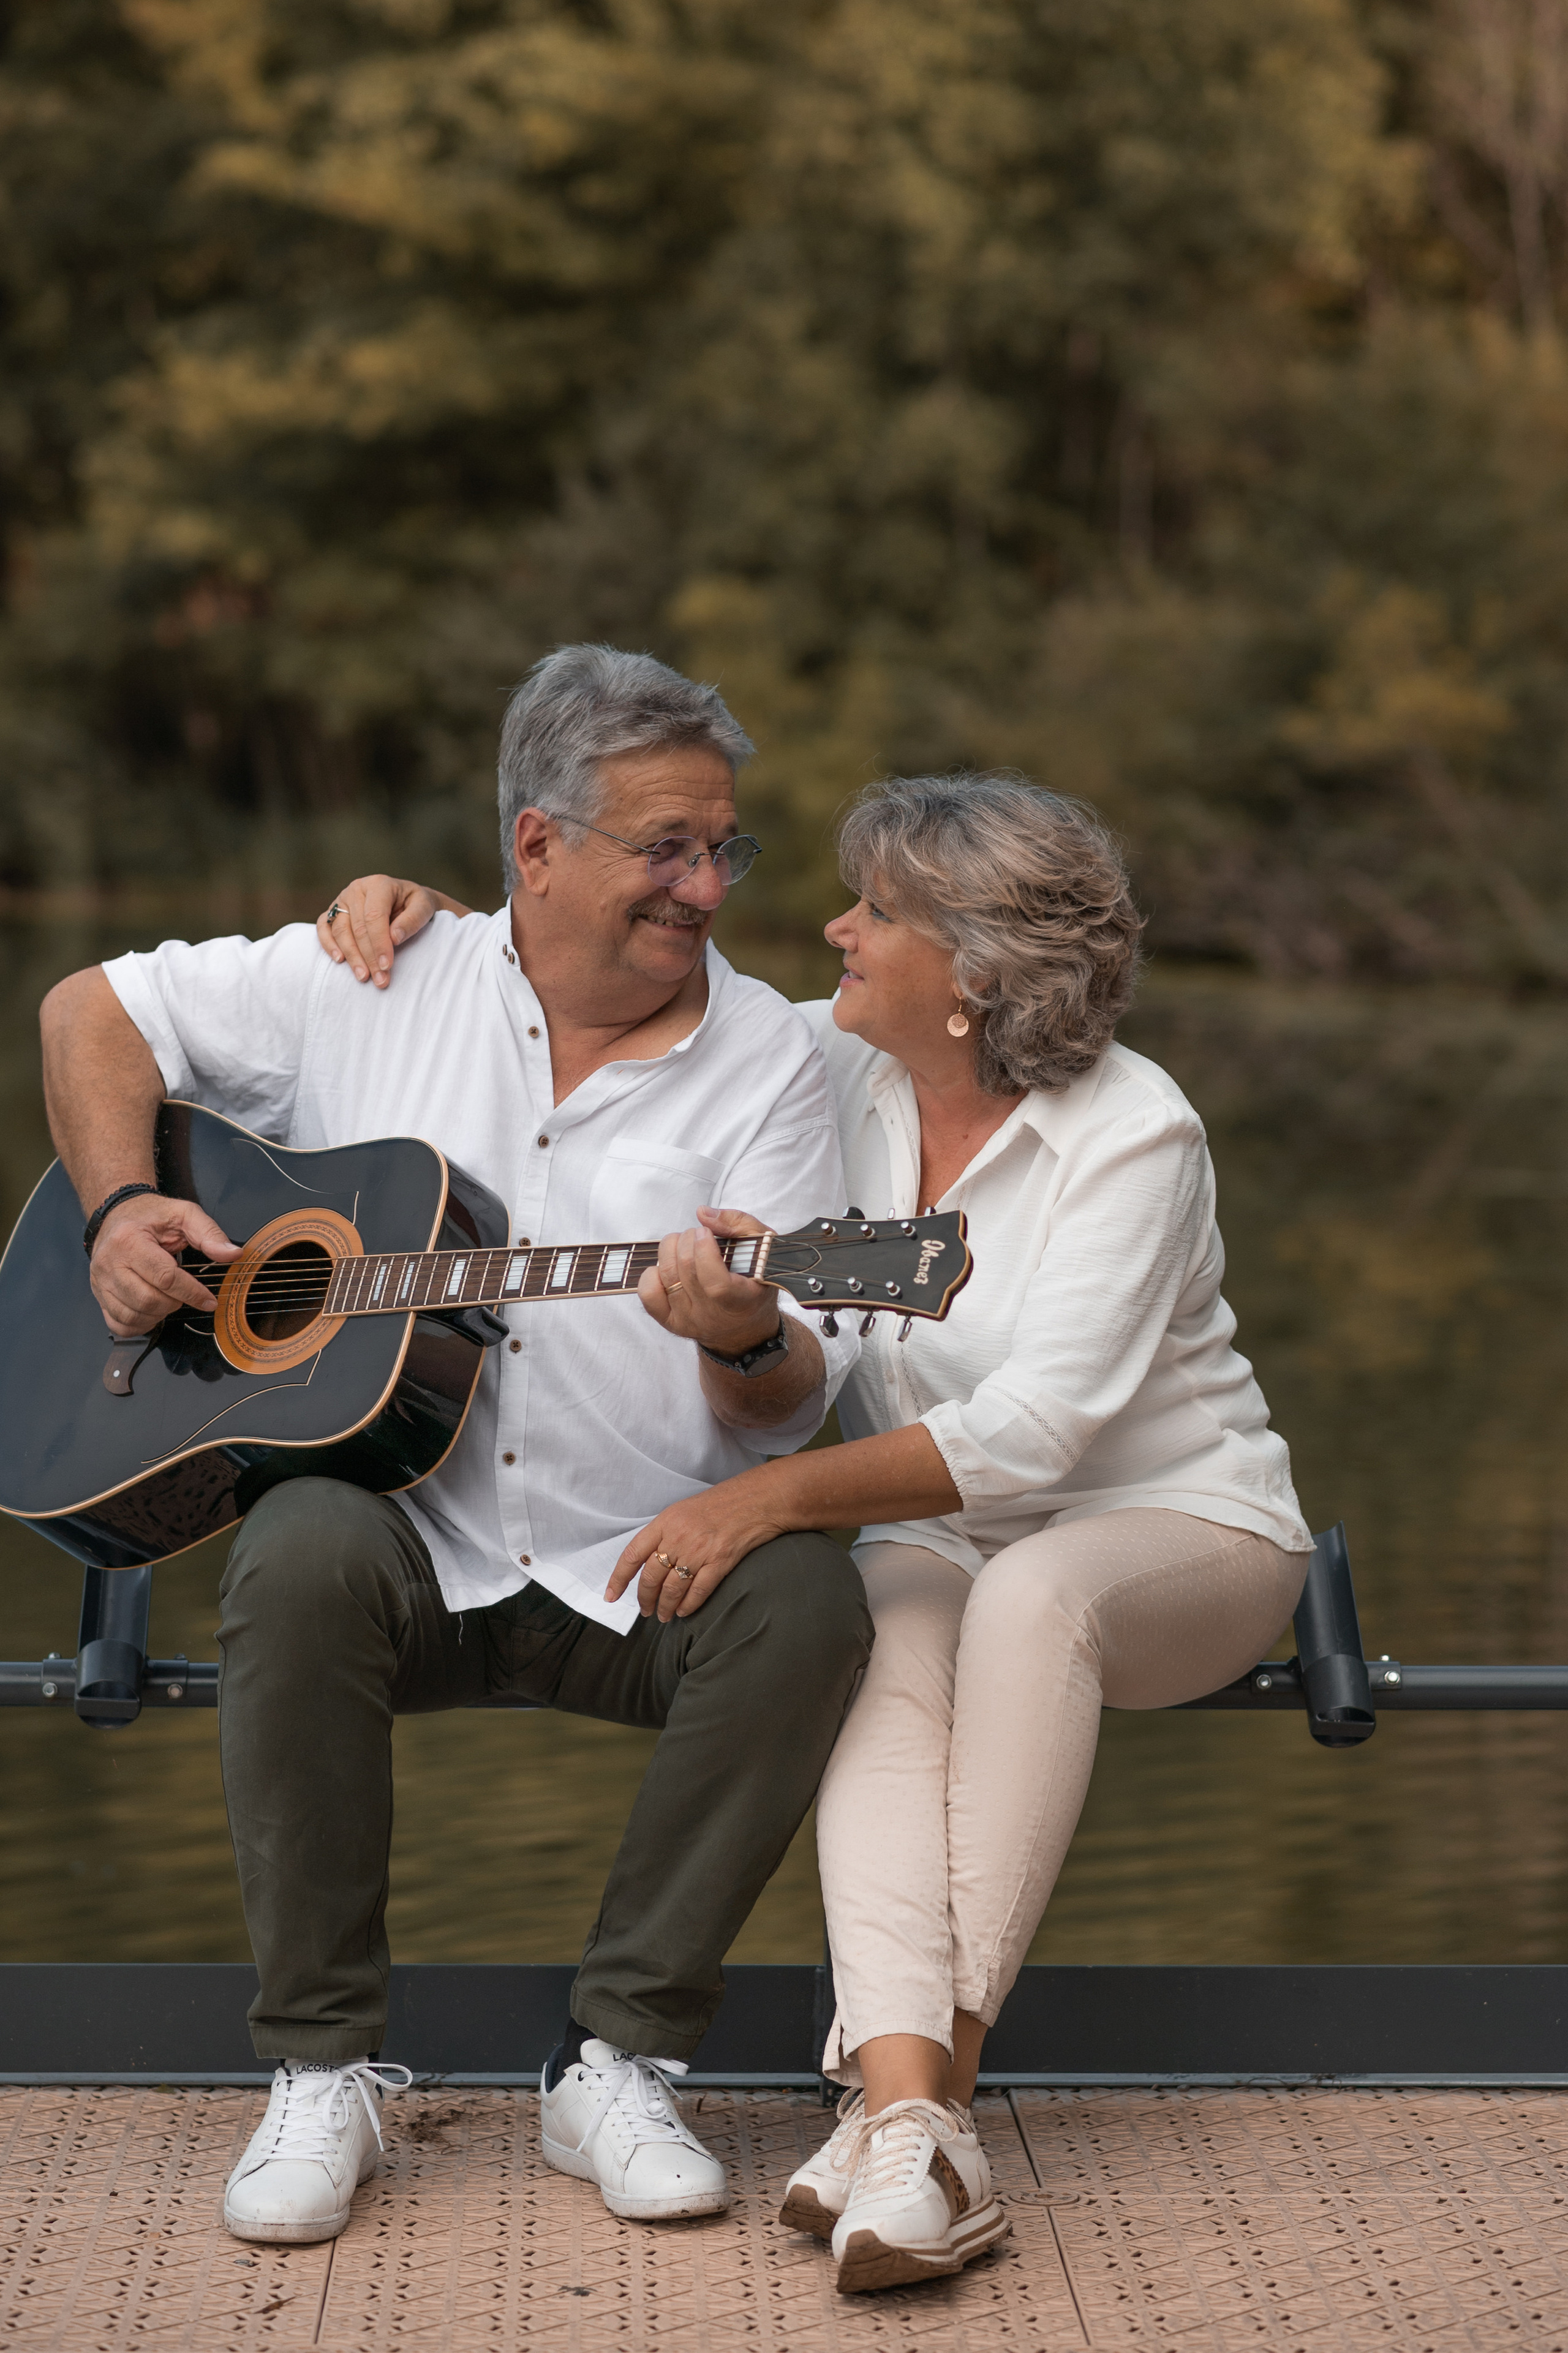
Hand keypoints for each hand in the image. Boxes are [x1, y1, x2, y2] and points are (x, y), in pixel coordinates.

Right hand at [90, 1193, 240, 1337]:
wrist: (117, 1214)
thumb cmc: (150, 1216)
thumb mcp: (183, 1214)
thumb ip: (209, 1233)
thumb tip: (232, 1253)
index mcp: (129, 1240)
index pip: (164, 1277)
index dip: (192, 1292)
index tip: (209, 1300)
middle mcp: (109, 1263)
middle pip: (148, 1300)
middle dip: (175, 1303)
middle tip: (185, 1293)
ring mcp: (100, 1282)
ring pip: (132, 1316)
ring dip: (158, 1315)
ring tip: (169, 1299)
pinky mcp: (98, 1295)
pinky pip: (119, 1324)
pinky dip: (140, 1325)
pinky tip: (152, 1311)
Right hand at [317, 876, 469, 986]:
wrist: (405, 900)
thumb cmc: (414, 905)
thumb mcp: (424, 907)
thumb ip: (413, 920)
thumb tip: (394, 937)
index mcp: (378, 884)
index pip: (374, 916)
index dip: (379, 943)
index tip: (387, 966)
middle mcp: (357, 889)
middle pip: (357, 927)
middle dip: (368, 956)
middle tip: (380, 980)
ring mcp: (342, 900)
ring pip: (340, 930)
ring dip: (351, 957)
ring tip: (363, 977)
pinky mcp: (333, 911)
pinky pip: (323, 928)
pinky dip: (328, 944)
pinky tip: (340, 960)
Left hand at [606, 1476, 788, 1620]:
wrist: (757, 1499)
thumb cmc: (721, 1504)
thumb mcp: (684, 1510)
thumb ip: (665, 1533)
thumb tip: (651, 1561)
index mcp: (665, 1522)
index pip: (632, 1554)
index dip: (618, 1579)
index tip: (611, 1596)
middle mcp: (678, 1537)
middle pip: (651, 1577)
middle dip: (644, 1599)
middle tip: (645, 1611)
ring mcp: (699, 1550)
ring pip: (672, 1589)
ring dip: (665, 1607)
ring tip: (664, 1616)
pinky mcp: (720, 1562)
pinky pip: (698, 1591)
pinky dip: (688, 1606)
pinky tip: (684, 1612)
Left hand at [638, 1207, 779, 1358]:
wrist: (745, 1323)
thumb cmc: (754, 1280)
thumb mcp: (762, 1247)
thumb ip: (738, 1224)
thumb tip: (702, 1214)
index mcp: (741, 1301)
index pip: (715, 1284)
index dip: (704, 1252)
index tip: (705, 1233)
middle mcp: (713, 1316)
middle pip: (686, 1270)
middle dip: (687, 1239)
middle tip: (697, 1234)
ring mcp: (689, 1321)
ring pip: (666, 1276)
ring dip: (670, 1248)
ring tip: (684, 1244)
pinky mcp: (670, 1322)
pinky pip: (649, 1294)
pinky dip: (652, 1272)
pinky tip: (669, 1266)